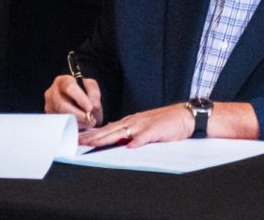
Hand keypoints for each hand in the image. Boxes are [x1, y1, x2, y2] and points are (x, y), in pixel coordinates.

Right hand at [44, 75, 102, 129]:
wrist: (75, 99)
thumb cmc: (82, 91)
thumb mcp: (91, 87)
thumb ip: (94, 94)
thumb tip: (94, 106)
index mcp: (62, 81)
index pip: (69, 87)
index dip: (80, 98)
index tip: (90, 108)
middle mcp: (52, 93)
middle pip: (61, 104)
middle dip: (78, 114)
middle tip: (91, 120)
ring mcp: (49, 106)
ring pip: (60, 116)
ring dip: (77, 122)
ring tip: (89, 123)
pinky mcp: (50, 117)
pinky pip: (60, 124)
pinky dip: (73, 126)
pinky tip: (82, 125)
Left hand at [78, 103, 192, 148]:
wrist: (186, 116)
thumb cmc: (166, 123)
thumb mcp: (144, 127)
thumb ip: (130, 133)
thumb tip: (116, 140)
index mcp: (131, 122)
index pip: (108, 128)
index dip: (93, 134)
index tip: (79, 139)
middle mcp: (134, 122)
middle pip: (109, 130)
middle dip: (92, 136)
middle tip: (78, 141)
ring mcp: (144, 125)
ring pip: (121, 132)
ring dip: (106, 138)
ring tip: (92, 143)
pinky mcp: (156, 130)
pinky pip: (144, 137)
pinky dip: (136, 141)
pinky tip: (129, 146)